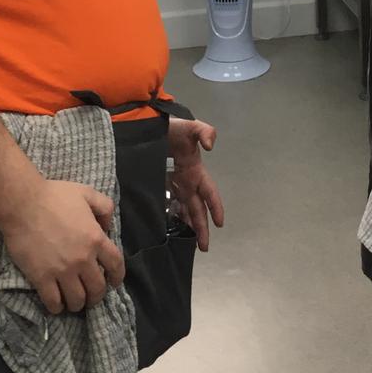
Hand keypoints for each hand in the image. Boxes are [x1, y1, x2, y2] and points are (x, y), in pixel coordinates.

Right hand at [0, 178, 124, 314]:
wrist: (22, 204)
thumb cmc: (54, 196)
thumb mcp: (87, 193)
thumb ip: (104, 207)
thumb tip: (107, 227)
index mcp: (96, 239)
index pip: (116, 265)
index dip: (117, 277)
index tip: (114, 283)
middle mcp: (83, 259)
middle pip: (97, 288)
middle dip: (97, 296)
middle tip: (91, 296)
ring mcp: (62, 271)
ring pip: (77, 300)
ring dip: (78, 304)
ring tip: (74, 302)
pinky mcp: (42, 278)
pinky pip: (53, 302)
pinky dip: (57, 307)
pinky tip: (56, 305)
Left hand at [167, 117, 225, 251]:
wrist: (150, 125)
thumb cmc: (173, 127)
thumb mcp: (191, 126)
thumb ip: (204, 131)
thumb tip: (211, 146)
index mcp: (196, 171)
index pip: (209, 192)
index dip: (215, 207)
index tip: (220, 224)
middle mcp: (188, 181)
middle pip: (198, 208)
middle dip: (203, 226)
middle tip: (205, 247)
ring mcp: (176, 183)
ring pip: (185, 209)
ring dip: (190, 225)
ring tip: (192, 244)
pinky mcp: (162, 183)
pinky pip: (170, 203)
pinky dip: (174, 216)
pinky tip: (171, 228)